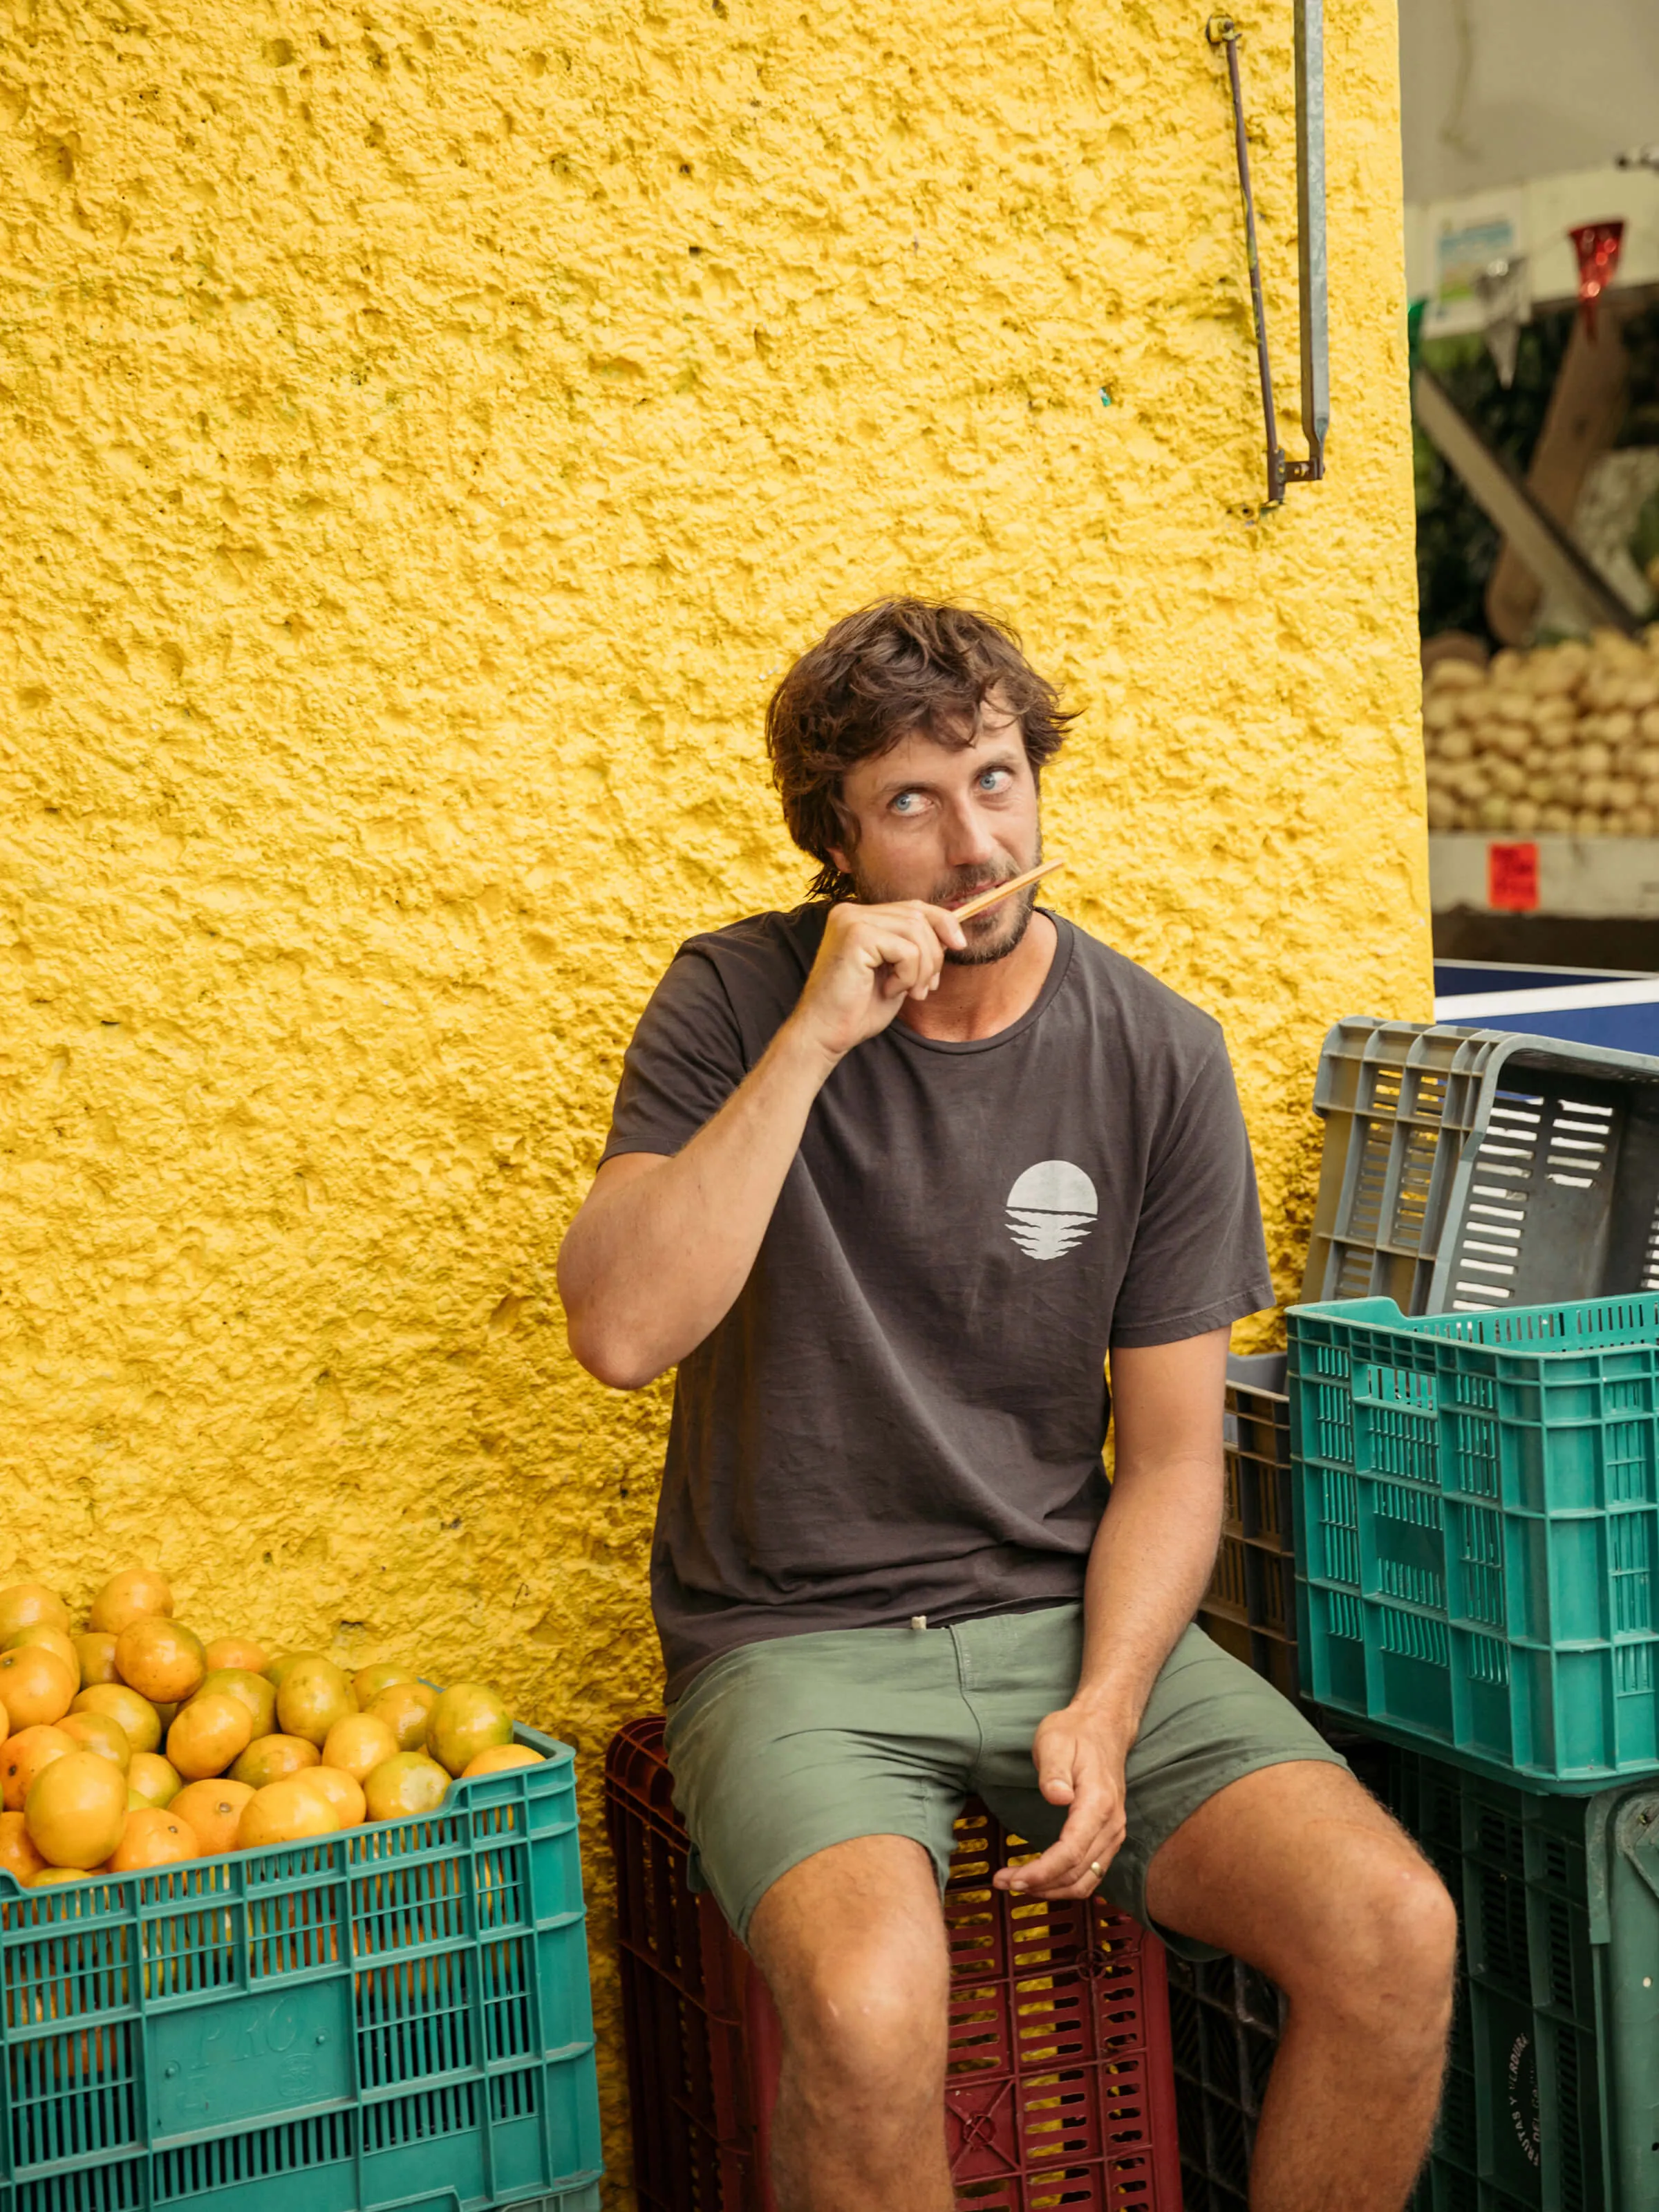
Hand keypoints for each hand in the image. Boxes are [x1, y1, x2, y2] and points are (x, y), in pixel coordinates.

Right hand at [787, 898, 967, 1063]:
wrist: (825, 1034)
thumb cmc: (858, 1009)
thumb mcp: (896, 971)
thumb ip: (914, 947)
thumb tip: (951, 933)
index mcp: (859, 916)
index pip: (914, 907)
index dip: (943, 922)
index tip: (960, 944)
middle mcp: (851, 911)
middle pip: (918, 916)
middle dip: (933, 955)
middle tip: (923, 989)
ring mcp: (851, 920)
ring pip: (916, 931)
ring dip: (922, 969)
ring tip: (909, 993)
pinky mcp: (855, 935)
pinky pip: (907, 950)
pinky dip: (908, 976)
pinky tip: (889, 991)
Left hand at [992, 1703, 1129, 1901]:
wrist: (1104, 1729)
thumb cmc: (1075, 1734)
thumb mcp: (1055, 1741)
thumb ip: (1055, 1770)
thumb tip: (1057, 1797)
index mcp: (1099, 1803)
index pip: (1071, 1852)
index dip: (1042, 1872)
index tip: (1013, 1878)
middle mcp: (1112, 1825)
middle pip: (1077, 1873)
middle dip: (1039, 1885)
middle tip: (1003, 1882)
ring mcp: (1113, 1834)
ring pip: (1086, 1881)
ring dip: (1052, 1890)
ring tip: (1017, 1884)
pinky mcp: (1108, 1838)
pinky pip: (1091, 1873)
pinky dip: (1066, 1884)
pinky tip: (1042, 1881)